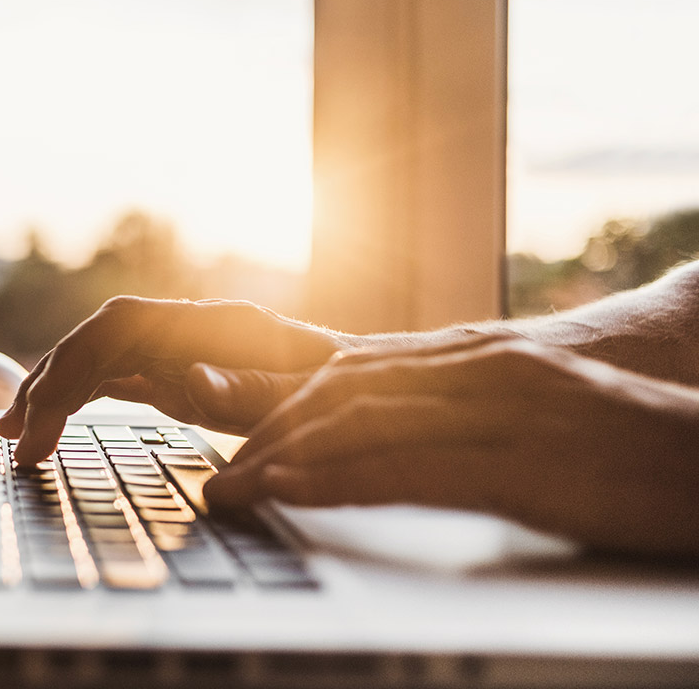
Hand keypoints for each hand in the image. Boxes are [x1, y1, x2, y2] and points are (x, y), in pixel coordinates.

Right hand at [0, 296, 346, 464]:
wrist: (370, 390)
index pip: (120, 327)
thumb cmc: (345, 398)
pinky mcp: (178, 370)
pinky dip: (77, 398)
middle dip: (50, 384)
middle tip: (18, 443)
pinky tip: (49, 423)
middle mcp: (190, 327)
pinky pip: (113, 375)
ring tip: (13, 435)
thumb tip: (189, 380)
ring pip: (98, 355)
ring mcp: (181, 347)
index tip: (43, 420)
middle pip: (98, 339)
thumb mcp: (309, 400)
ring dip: (52, 390)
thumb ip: (253, 389)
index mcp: (217, 325)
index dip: (72, 365)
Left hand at [204, 336, 698, 558]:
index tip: (242, 443)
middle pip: (341, 390)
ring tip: (234, 488)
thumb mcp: (529, 412)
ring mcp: (498, 407)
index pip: (354, 372)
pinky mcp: (520, 460)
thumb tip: (395, 440)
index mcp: (476, 356)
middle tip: (224, 474)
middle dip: (269, 432)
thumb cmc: (623, 445)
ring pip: (359, 419)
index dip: (285, 405)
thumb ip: (461, 413)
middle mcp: (477, 367)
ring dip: (282, 456)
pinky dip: (337, 477)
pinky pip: (407, 465)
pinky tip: (292, 490)